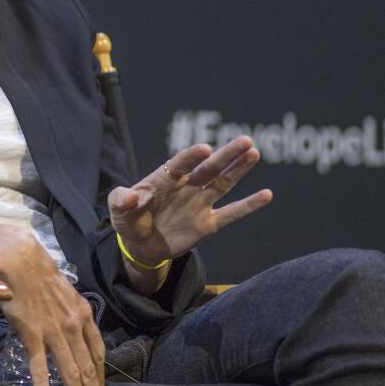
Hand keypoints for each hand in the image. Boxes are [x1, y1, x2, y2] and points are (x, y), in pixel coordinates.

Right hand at [0, 232, 110, 385]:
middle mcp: (74, 326)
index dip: (100, 374)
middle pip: (88, 369)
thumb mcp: (63, 287)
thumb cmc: (37, 268)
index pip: (97, 351)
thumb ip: (68, 307)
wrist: (18, 259)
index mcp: (83, 313)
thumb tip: (65, 319)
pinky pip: (41, 372)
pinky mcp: (34, 337)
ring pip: (71, 374)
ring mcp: (55, 334)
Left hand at [108, 135, 272, 266]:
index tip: (205, 148)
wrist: (140, 245)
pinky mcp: (208, 223)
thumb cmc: (128, 220)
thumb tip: (129, 197)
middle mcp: (186, 186)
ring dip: (239, 170)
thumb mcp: (118, 210)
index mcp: (165, 178)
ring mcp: (199, 203)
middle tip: (245, 140)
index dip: (191, 157)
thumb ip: (122, 200)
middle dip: (226, 155)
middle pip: (209, 168)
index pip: (181, 164)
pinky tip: (266, 195)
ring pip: (223, 184)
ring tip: (253, 153)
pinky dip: (248, 205)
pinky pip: (231, 213)